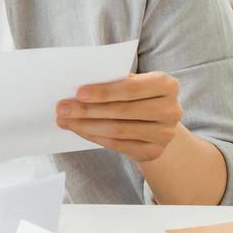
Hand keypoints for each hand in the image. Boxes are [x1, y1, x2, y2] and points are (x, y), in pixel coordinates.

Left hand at [55, 71, 183, 162]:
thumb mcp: (132, 82)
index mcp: (166, 85)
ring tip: (64, 120)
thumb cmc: (138, 96)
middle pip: (122, 110)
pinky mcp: (154, 151)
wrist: (157, 122)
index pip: (131, 88)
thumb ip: (114, 80)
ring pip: (118, 130)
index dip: (104, 91)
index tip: (78, 92)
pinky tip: (79, 130)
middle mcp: (171, 110)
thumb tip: (79, 85)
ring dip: (86, 125)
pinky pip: (118, 144)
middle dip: (88, 109)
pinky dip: (94, 136)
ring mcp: (165, 133)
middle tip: (62, 108)